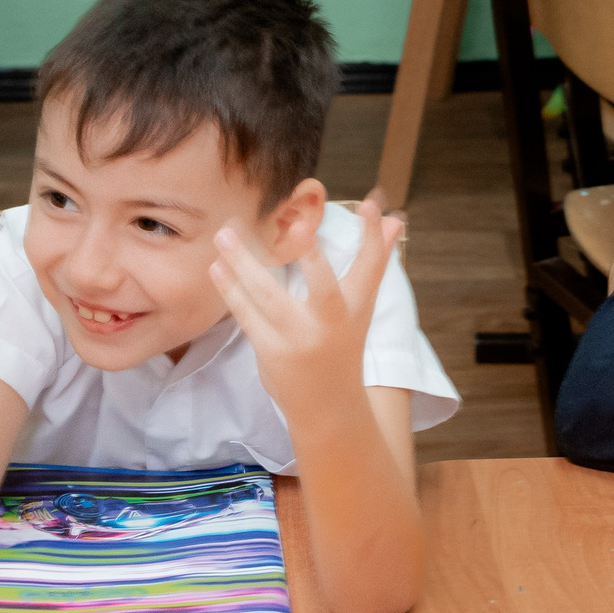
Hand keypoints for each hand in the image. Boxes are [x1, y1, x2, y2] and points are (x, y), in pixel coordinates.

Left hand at [211, 195, 402, 405]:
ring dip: (244, 263)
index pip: (372, 267)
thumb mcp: (360, 307)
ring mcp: (302, 340)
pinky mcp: (274, 353)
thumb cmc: (341, 347)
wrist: (329, 408)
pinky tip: (217, 267)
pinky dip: (231, 290)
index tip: (373, 204)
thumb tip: (396, 220)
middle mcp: (332, 325)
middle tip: (298, 226)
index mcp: (357, 308)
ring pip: (270, 296)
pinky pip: (248, 316)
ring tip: (225, 234)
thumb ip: (372, 263)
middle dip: (312, 258)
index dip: (374, 236)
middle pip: (324, 288)